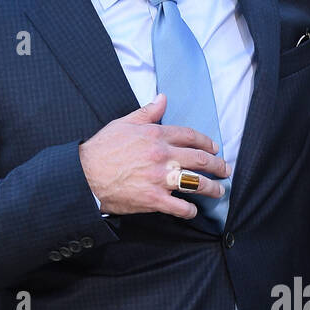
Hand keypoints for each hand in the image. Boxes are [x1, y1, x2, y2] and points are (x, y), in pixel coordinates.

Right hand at [79, 94, 230, 217]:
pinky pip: (180, 206)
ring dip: (212, 188)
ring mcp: (160, 178)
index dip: (207, 142)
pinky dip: (190, 210)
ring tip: (219, 191)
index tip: (215, 148)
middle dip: (218, 166)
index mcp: (156, 135)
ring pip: (197, 183)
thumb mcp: (123, 123)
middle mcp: (162, 155)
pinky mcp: (153, 199)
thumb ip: (147, 112)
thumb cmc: (101, 149)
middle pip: (201, 159)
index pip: (190, 136)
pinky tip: (193, 210)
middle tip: (225, 170)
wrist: (83, 175)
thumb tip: (162, 98)